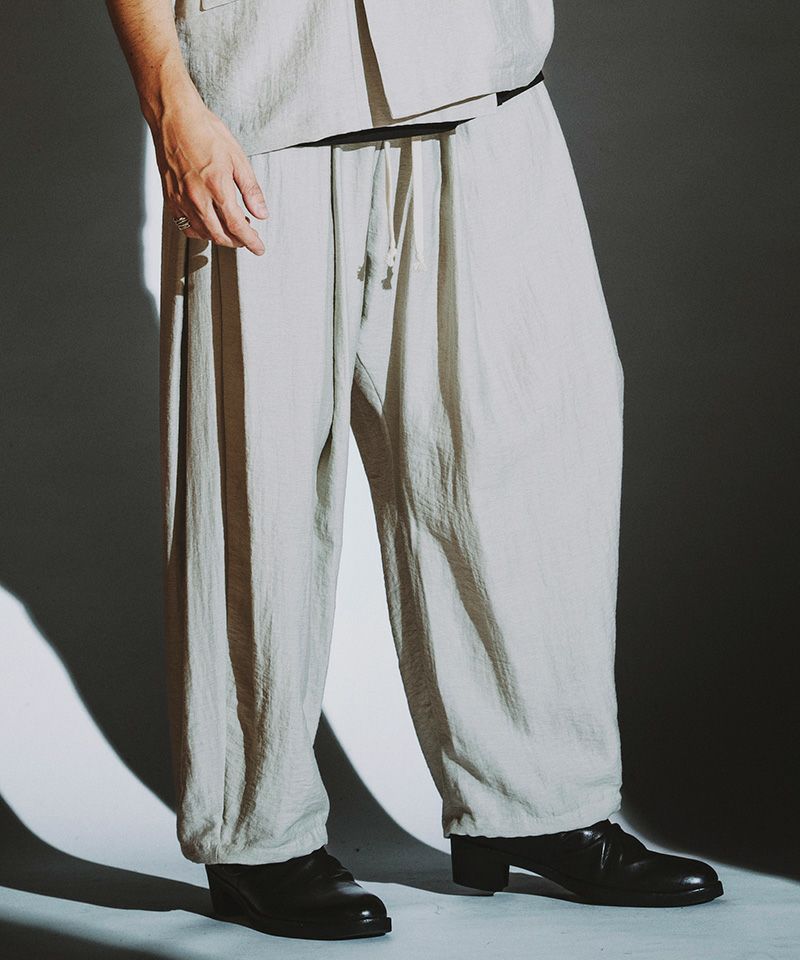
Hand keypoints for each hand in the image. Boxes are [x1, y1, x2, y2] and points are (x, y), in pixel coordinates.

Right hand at [150, 95, 267, 254]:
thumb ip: (250, 190)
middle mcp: (197, 198)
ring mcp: (181, 199)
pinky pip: (186, 225)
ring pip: (203, 233)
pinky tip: (208, 224)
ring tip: (231, 229)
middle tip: (248, 238)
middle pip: (220, 235)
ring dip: (220, 237)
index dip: (251, 242)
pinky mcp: (170, 198)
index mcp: (217, 188)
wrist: (173, 117)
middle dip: (237, 242)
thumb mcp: (238, 158)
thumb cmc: (205, 131)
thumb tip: (262, 213)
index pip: (238, 227)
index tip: (259, 248)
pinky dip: (200, 231)